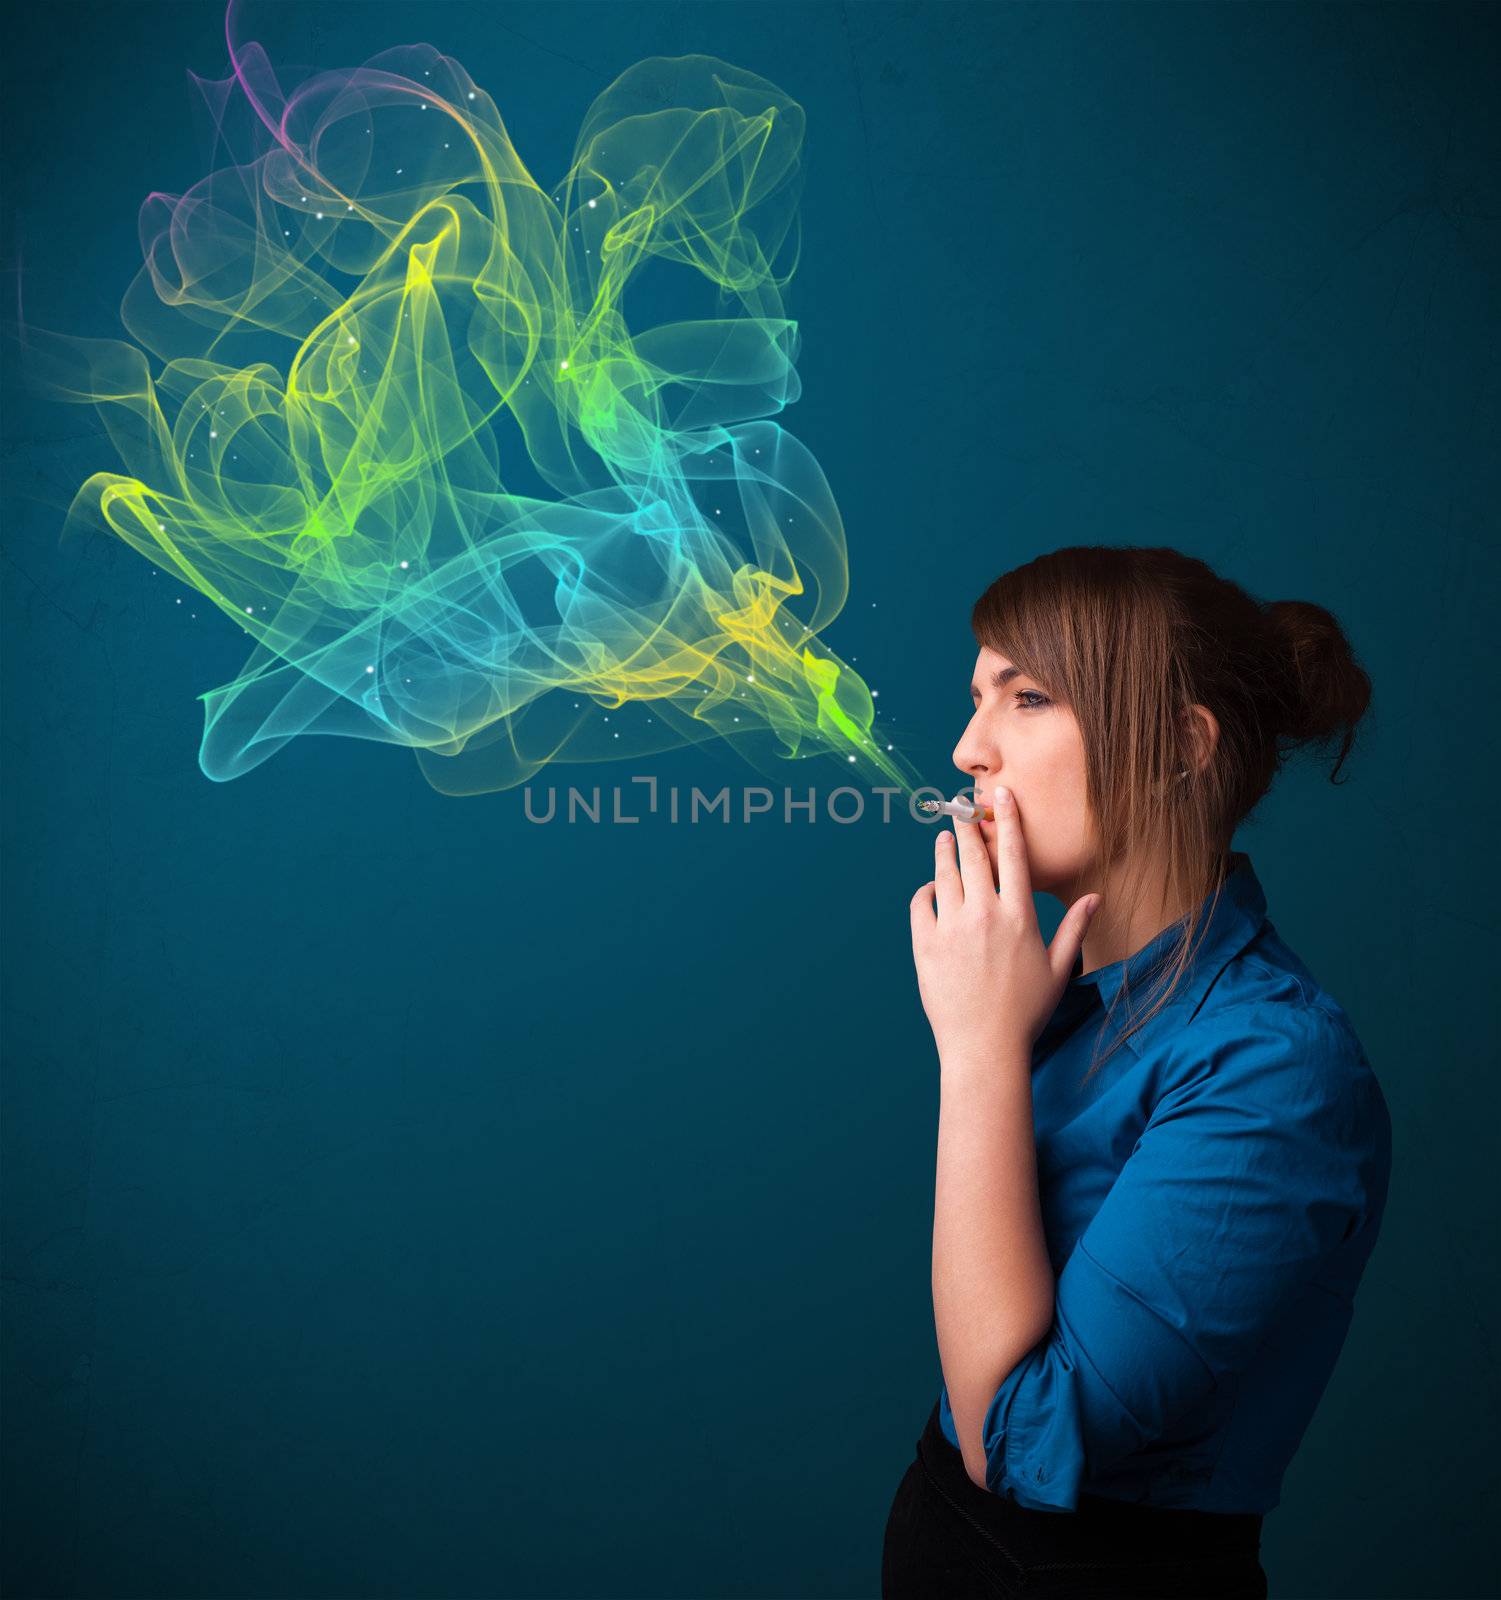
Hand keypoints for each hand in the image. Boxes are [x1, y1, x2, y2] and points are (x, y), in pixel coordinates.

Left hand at [909, 786, 1100, 1068]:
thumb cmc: (1026, 1011)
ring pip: (944, 872)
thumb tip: (1094, 898)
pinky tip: (931, 887)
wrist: (984, 1047)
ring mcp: (951, 928)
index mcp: (1019, 916)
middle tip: (962, 809)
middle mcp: (984, 914)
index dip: (1007, 819)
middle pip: (973, 855)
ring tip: (945, 838)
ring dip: (944, 850)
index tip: (999, 794)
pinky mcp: (924, 944)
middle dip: (968, 827)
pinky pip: (920, 903)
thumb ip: (1074, 928)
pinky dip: (925, 890)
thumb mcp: (1058, 969)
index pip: (1014, 854)